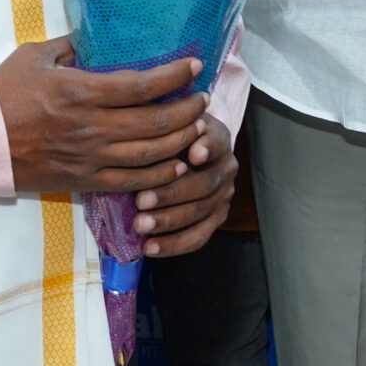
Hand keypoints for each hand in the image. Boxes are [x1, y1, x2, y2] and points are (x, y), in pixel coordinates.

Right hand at [0, 37, 211, 196]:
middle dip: (188, 108)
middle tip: (202, 98)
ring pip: (151, 154)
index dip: (175, 75)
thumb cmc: (1, 94)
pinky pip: (132, 182)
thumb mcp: (35, 56)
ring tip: (197, 126)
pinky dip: (160, 175)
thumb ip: (71, 45)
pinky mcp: (84, 180)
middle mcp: (91, 127)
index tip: (194, 66)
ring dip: (181, 140)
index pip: (142, 84)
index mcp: (80, 92)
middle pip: (156, 120)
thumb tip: (98, 35)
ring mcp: (89, 157)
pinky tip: (176, 164)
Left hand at [131, 116, 235, 258]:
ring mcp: (223, 196)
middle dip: (171, 193)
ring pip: (199, 213)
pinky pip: (198, 237)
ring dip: (168, 221)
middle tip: (140, 200)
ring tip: (139, 225)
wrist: (186, 152)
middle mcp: (226, 168)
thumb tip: (153, 116)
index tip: (193, 154)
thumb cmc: (170, 134)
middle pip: (204, 184)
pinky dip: (173, 245)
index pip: (217, 143)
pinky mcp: (215, 220)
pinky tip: (149, 248)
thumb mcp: (170, 120)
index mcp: (218, 139)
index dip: (207, 148)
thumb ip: (166, 120)